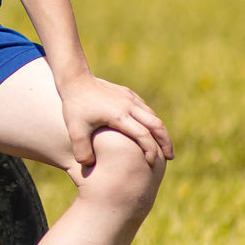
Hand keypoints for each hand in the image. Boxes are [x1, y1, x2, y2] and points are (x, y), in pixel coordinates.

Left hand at [58, 74, 174, 166]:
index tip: (152, 162)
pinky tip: (150, 129)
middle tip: (169, 157)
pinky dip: (151, 120)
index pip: (143, 135)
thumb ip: (81, 150)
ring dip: (160, 131)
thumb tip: (89, 165)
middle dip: (166, 142)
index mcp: (119, 115)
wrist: (74, 78)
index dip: (151, 150)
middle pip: (157, 125)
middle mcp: (128, 105)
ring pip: (153, 115)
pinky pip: (145, 108)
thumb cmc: (74, 105)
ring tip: (162, 146)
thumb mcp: (74, 130)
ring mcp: (129, 97)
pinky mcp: (126, 93)